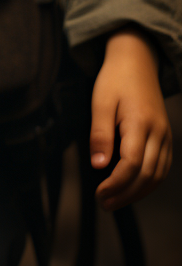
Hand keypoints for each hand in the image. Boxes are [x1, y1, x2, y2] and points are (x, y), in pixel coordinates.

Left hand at [90, 27, 171, 210]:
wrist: (136, 61)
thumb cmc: (115, 80)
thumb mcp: (100, 102)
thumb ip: (100, 134)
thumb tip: (98, 165)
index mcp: (140, 122)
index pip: (132, 164)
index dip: (117, 184)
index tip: (100, 193)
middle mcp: (158, 132)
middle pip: (148, 174)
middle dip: (126, 194)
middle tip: (104, 203)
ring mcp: (165, 135)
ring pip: (158, 174)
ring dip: (138, 192)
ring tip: (115, 201)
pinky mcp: (165, 137)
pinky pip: (162, 167)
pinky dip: (149, 182)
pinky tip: (132, 188)